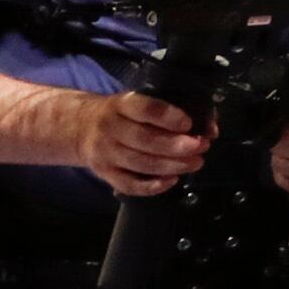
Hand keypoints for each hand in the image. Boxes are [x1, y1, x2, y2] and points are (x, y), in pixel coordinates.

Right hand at [79, 90, 211, 195]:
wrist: (79, 127)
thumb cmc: (120, 114)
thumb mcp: (136, 102)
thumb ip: (170, 112)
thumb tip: (210, 128)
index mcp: (120, 105)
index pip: (144, 109)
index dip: (168, 117)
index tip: (188, 123)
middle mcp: (110, 128)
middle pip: (144, 139)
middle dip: (176, 145)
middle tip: (200, 147)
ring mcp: (105, 153)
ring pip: (140, 163)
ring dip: (171, 166)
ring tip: (195, 163)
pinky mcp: (104, 173)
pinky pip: (129, 184)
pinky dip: (152, 186)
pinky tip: (172, 181)